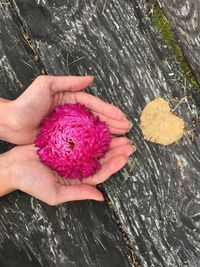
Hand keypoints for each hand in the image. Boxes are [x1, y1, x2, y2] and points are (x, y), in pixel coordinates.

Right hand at [0, 137, 134, 204]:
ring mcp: (70, 152)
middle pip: (100, 158)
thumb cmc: (31, 182)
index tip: (125, 157)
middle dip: (116, 151)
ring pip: (93, 146)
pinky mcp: (63, 140)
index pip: (100, 173)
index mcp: (77, 178)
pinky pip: (80, 136)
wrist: (13, 167)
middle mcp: (76, 165)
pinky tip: (99, 126)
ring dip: (107, 140)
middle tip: (129, 143)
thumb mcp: (55, 193)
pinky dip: (90, 131)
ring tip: (120, 133)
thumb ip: (78, 193)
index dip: (114, 166)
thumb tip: (101, 197)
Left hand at [4, 75, 131, 144]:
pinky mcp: (64, 139)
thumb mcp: (46, 85)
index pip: (94, 104)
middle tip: (127, 130)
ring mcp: (69, 127)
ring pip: (92, 131)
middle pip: (97, 118)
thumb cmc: (26, 102)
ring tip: (121, 139)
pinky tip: (103, 148)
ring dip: (107, 134)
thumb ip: (68, 82)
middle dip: (113, 123)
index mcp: (71, 100)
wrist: (10, 122)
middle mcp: (73, 113)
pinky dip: (94, 145)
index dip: (109, 111)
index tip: (123, 117)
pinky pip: (83, 142)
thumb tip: (91, 79)